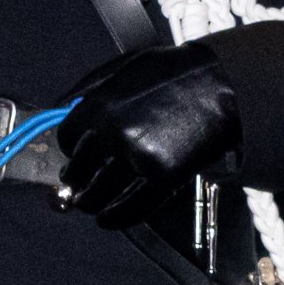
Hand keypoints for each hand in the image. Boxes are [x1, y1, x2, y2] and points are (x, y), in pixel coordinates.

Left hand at [57, 41, 242, 229]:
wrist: (222, 82)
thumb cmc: (177, 71)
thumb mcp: (127, 64)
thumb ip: (90, 85)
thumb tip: (60, 106)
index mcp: (103, 104)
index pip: (66, 139)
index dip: (70, 149)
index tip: (76, 154)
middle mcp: (115, 132)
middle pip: (76, 172)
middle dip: (76, 179)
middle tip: (79, 182)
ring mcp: (138, 157)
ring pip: (96, 196)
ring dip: (90, 203)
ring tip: (92, 201)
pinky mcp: (162, 177)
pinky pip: (128, 211)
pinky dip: (113, 220)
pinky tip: (108, 217)